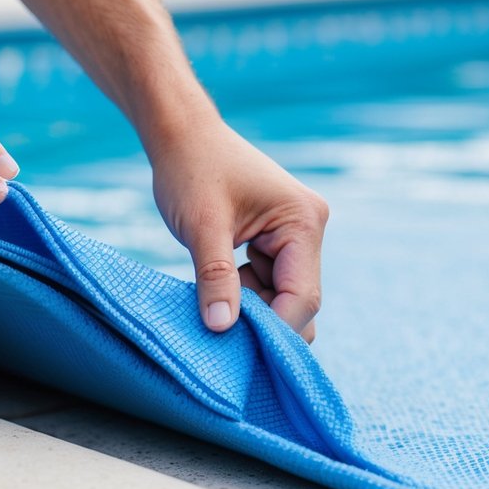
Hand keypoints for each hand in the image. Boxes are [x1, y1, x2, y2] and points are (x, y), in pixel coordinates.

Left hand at [147, 114, 328, 341]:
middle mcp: (308, 230)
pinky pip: (266, 285)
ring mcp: (293, 237)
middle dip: (264, 322)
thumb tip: (220, 328)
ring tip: (210, 305)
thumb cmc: (191, 170)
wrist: (181, 136)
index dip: (274, 329)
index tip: (239, 351)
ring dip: (249, 310)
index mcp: (303, 221)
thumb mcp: (201, 227)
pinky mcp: (274, 243)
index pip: (302, 296)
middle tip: (221, 333)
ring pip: (280, 297)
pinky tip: (215, 292)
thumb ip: (214, 277)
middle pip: (298, 301)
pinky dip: (242, 296)